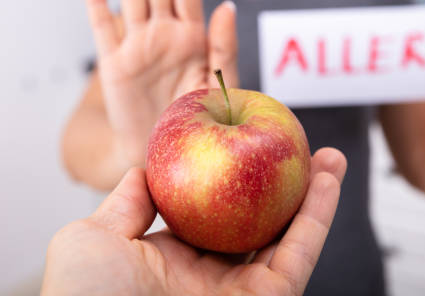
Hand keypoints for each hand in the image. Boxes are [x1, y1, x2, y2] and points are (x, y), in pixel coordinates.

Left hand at [42, 148, 345, 295]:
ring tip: (331, 156)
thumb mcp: (93, 238)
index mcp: (171, 261)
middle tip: (300, 147)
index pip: (212, 213)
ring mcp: (241, 292)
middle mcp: (210, 277)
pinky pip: (298, 254)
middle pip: (258, 222)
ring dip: (313, 195)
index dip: (233, 179)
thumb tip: (141, 171)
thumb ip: (124, 204)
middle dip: (281, 185)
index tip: (246, 144)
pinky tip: (327, 180)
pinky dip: (317, 217)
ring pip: (287, 236)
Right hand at [84, 0, 237, 166]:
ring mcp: (138, 46)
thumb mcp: (217, 86)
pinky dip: (98, 4)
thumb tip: (226, 4)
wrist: (163, 155)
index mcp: (192, 36)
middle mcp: (164, 34)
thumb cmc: (195, 124)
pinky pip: (104, 28)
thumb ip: (223, 46)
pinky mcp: (115, 65)